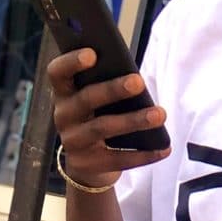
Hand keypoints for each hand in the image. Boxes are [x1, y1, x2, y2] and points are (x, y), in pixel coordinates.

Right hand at [47, 48, 169, 187]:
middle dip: (113, 89)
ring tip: (160, 115)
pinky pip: (118, 159)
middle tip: (138, 82)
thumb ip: (106, 84)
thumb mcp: (96, 102)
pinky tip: (164, 148)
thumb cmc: (97, 119)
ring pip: (103, 128)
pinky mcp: (87, 164)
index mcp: (64, 93)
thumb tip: (135, 77)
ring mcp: (73, 142)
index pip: (57, 73)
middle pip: (86, 99)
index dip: (71, 62)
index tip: (92, 53)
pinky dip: (143, 155)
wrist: (87, 166)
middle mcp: (63, 116)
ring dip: (134, 120)